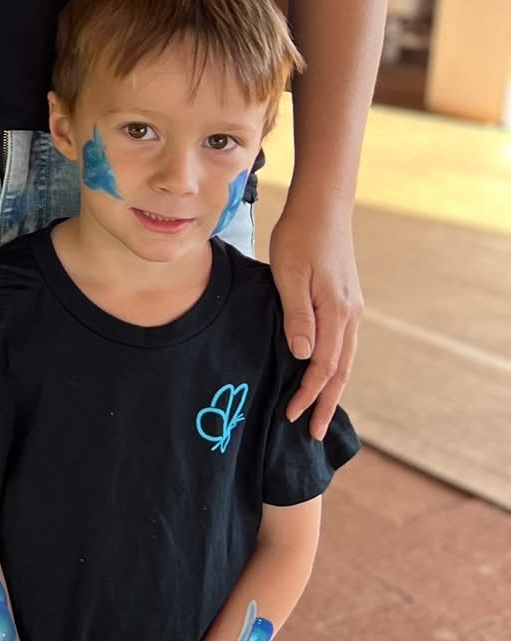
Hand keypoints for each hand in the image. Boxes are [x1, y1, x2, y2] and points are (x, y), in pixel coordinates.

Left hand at [269, 197, 361, 439]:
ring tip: (319, 412)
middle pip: (341, 370)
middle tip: (315, 434)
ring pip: (344, 359)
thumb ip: (297, 316)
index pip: (324, 366)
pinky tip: (323, 374)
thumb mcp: (289, 274)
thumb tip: (304, 356)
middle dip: (326, 403)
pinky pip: (342, 344)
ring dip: (332, 388)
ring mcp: (350, 308)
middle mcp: (349, 314)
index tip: (292, 416)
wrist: (322, 206)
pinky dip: (335, 366)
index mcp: (336, 311)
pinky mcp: (345, 301)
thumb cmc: (299, 236)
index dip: (308, 394)